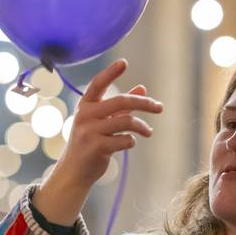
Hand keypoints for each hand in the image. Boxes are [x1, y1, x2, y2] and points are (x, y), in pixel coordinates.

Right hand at [32, 59, 161, 225]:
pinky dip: (131, 141)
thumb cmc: (90, 144)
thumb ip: (121, 106)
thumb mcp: (102, 122)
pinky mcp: (96, 147)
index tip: (124, 63)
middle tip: (160, 108)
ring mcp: (89, 131)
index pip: (98, 84)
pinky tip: (130, 144)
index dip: (110, 72)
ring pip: (126, 121)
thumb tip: (142, 88)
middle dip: (144, 104)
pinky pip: (125, 140)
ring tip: (149, 132)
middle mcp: (85, 115)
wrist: (75, 171)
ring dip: (142, 127)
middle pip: (121, 101)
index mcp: (85, 106)